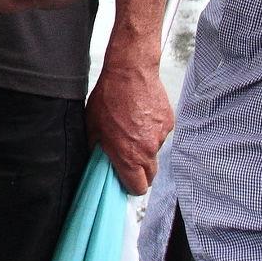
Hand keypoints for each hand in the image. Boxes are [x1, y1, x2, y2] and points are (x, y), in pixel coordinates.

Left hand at [85, 62, 172, 195]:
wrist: (130, 72)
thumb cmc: (109, 97)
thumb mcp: (93, 127)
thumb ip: (98, 150)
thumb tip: (99, 162)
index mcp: (128, 155)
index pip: (138, 187)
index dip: (131, 187)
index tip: (126, 181)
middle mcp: (147, 150)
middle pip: (150, 175)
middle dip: (140, 172)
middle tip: (129, 159)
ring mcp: (160, 137)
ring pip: (155, 153)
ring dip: (145, 148)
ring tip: (132, 129)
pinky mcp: (168, 123)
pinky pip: (160, 135)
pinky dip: (152, 131)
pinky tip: (141, 117)